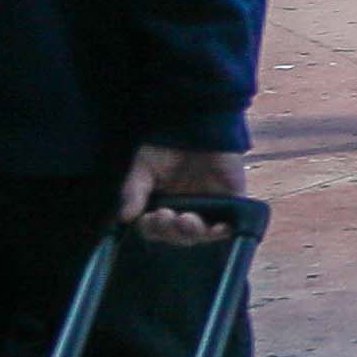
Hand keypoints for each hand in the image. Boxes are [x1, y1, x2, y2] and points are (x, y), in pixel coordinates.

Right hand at [116, 144, 242, 241]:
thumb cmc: (166, 143)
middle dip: (170, 231)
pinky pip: (232, 223)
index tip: (148, 219)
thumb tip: (124, 217)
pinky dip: (223, 231)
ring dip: (192, 232)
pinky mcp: (232, 199)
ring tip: (186, 219)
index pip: (155, 230)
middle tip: (165, 216)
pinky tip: (218, 229)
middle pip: (177, 236)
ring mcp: (209, 206)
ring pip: (201, 234)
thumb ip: (134, 191)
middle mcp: (184, 210)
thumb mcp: (142, 166)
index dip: (152, 230)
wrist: (196, 121)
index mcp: (160, 205)